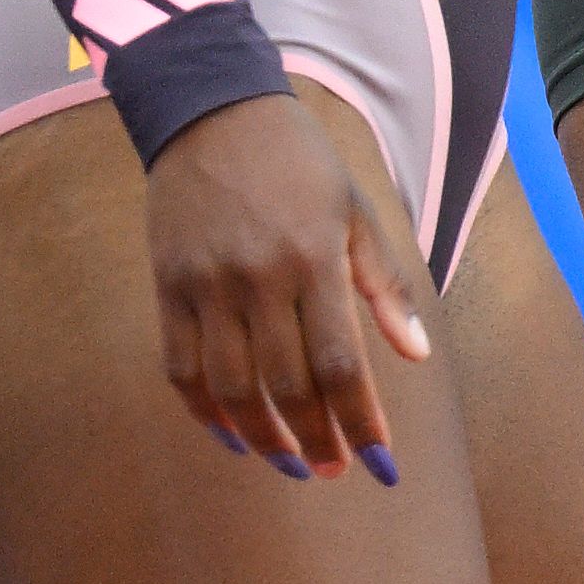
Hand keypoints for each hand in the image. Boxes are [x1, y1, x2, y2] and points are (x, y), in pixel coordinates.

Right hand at [145, 91, 430, 480]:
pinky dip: (207, 412)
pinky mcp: (167, 286)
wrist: (212, 111)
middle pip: (287, 386)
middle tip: (337, 471)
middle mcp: (259, 278)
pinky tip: (234, 435)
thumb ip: (384, 286)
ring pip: (232, 388)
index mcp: (314, 259)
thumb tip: (416, 357)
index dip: (361, 422)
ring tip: (293, 465)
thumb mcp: (356, 212)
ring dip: (265, 439)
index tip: (382, 466)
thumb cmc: (300, 164)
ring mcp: (207, 284)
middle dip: (317, 441)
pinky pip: (181, 369)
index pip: (341, 364)